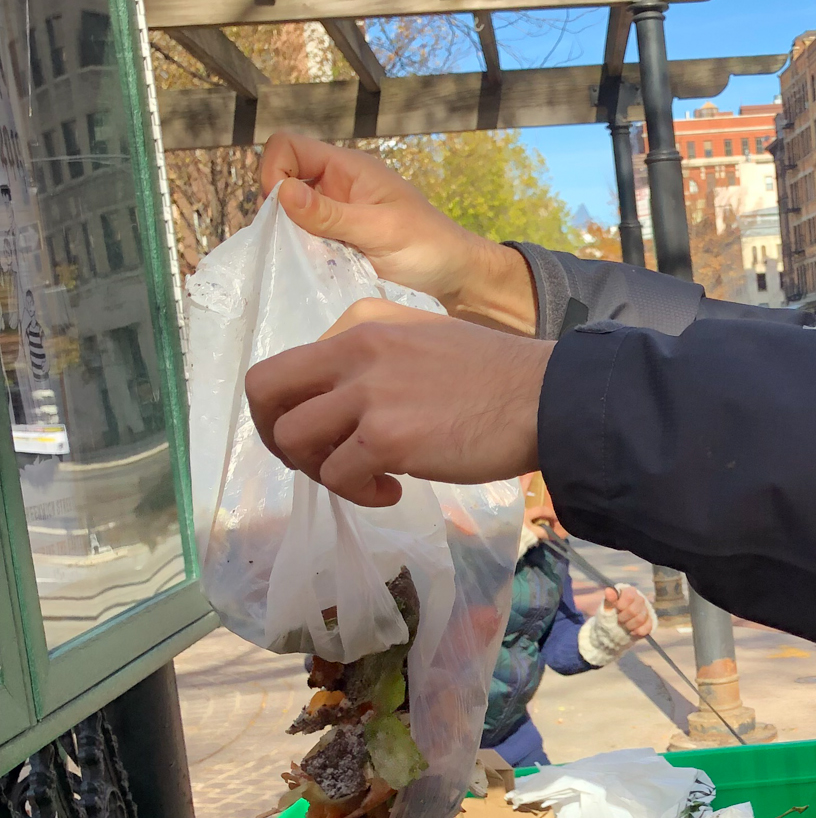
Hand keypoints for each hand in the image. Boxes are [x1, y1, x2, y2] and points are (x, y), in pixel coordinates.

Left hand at [246, 301, 553, 507]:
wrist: (548, 398)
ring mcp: (368, 393)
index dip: (297, 408)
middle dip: (275, 436)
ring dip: (318, 470)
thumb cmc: (498, 377)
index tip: (329, 434)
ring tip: (363, 480)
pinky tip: (393, 493)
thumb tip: (342, 406)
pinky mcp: (386, 438)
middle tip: (312, 463)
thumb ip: (377, 362)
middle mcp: (355, 348)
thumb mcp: (424, 343)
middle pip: (265, 390)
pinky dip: (359, 495)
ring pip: (293, 438)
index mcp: (362, 322)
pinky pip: (337, 477)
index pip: (291, 363)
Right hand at [260, 132, 536, 332]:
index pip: (289, 146)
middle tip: (297, 245)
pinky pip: (307, 242)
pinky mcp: (340, 243)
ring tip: (313, 262)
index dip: (275, 171)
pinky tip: (320, 273)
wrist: (460, 280)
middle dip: (280, 212)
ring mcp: (338, 215)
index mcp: (348, 169)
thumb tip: (282, 191)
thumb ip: (330, 214)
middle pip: (284, 182)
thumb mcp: (379, 230)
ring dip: (293, 238)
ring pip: (292, 216)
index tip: (283, 211)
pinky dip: (306, 255)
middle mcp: (338, 187)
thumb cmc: (429, 248)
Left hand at [605, 586, 652, 639]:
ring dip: (630, 625)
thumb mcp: (608, 605)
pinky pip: (647, 627)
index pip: (629, 596)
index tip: (617, 609)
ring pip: (640, 619)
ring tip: (625, 625)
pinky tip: (632, 631)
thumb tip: (608, 590)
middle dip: (623, 618)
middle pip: (633, 610)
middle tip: (619, 619)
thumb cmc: (612, 611)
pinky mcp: (650, 621)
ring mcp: (646, 610)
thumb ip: (609, 598)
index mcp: (630, 592)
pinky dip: (638, 631)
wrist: (616, 624)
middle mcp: (640, 599)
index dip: (622, 605)